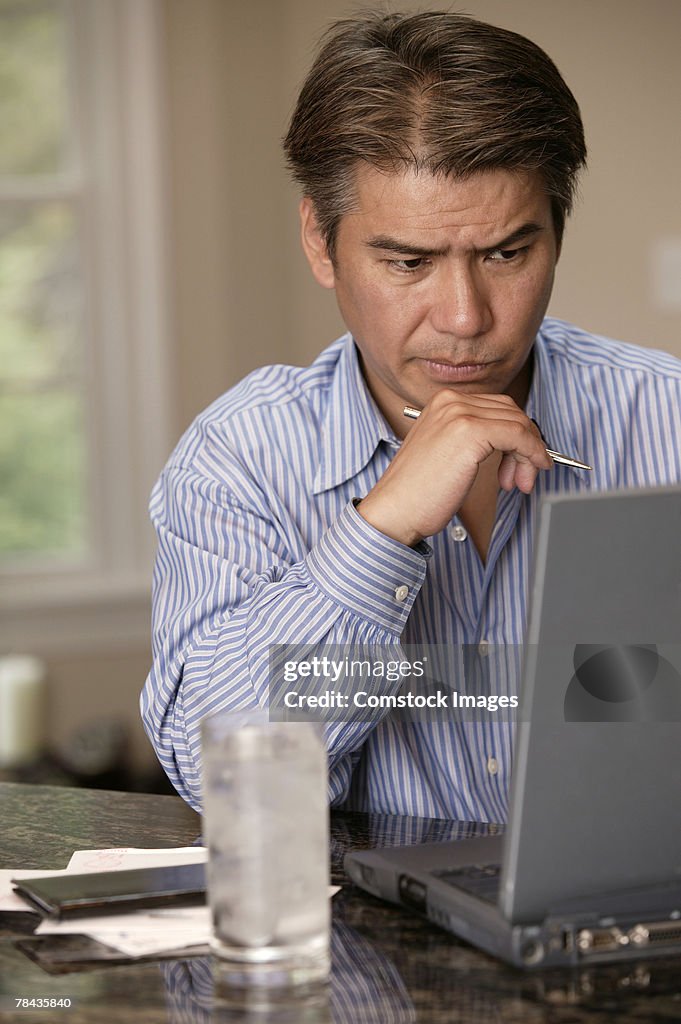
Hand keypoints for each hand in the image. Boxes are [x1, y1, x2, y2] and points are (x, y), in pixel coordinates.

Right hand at [357, 390, 551, 545]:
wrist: (394, 511)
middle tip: (523, 477)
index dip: (517, 436)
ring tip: (518, 483)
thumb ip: (474, 439)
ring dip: (529, 455)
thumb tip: (514, 443)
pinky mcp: (470, 431)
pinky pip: (519, 436)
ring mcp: (460, 414)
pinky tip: (526, 475)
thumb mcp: (448, 453)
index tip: (521, 462)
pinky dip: (531, 454)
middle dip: (526, 445)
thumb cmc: (417, 492)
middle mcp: (451, 402)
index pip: (497, 408)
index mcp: (444, 403)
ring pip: (519, 424)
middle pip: (511, 413)